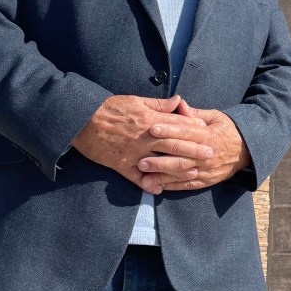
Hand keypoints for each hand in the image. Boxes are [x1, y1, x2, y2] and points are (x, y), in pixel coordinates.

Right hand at [71, 94, 211, 187]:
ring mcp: (133, 152)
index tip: (206, 133)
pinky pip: (136, 177)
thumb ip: (158, 104)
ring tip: (192, 172)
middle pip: (173, 144)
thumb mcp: (135, 100)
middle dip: (193, 149)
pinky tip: (159, 190)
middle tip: (210, 154)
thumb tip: (178, 101)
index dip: (192, 128)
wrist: (81, 120)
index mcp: (148, 119)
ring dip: (177, 168)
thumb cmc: (109, 108)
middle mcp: (143, 137)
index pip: (176, 124)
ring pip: (159, 162)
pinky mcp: (120, 164)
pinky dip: (147, 184)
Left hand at [137, 99, 250, 192]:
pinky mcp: (205, 181)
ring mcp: (206, 170)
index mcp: (209, 136)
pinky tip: (156, 185)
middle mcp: (207, 154)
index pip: (187, 133)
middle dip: (160, 157)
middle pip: (181, 156)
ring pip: (181, 173)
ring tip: (144, 174)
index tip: (152, 128)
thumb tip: (178, 104)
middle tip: (140, 158)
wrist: (246, 151)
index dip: (169, 130)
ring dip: (161, 174)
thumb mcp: (215, 117)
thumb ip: (195, 113)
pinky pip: (186, 185)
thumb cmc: (227, 130)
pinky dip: (170, 185)